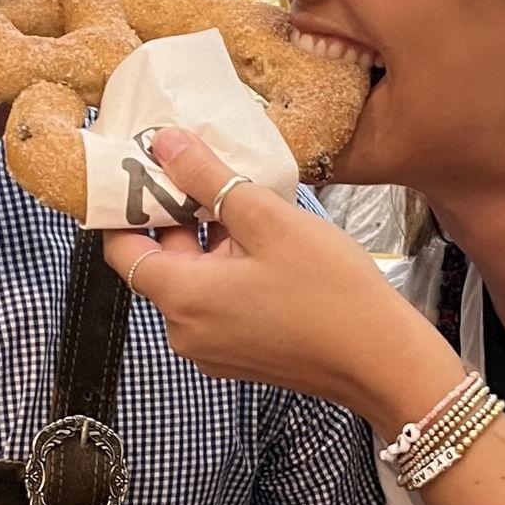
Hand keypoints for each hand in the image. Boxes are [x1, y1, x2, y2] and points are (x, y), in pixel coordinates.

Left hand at [101, 127, 461, 431]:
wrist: (383, 361)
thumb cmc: (331, 292)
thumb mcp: (268, 220)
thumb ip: (208, 178)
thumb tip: (164, 143)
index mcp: (182, 299)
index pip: (121, 249)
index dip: (124, 207)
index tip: (143, 170)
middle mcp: (186, 332)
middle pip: (159, 262)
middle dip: (176, 216)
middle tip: (203, 169)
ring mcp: (213, 349)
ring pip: (192, 281)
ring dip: (209, 241)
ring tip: (244, 201)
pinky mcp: (240, 355)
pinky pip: (217, 303)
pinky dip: (228, 270)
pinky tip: (265, 243)